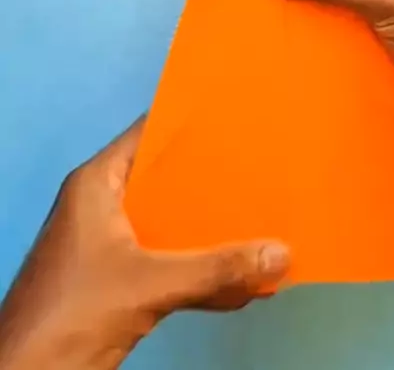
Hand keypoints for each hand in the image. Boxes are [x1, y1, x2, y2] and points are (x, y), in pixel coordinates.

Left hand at [0, 119, 288, 369]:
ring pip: (170, 225)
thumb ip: (216, 270)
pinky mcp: (118, 280)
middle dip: (212, 182)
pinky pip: (169, 262)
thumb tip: (282, 253)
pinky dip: (201, 269)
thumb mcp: (150, 284)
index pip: (148, 134)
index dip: (190, 125)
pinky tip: (242, 279)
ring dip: (210, 231)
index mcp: (98, 183)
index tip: (236, 119)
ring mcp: (110, 244)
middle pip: (165, 181)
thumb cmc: (75, 311)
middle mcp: (104, 205)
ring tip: (262, 220)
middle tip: (260, 169)